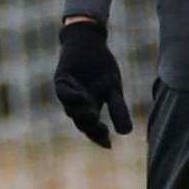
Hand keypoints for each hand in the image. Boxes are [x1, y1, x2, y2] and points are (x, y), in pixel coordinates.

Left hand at [53, 19, 130, 148]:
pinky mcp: (62, 79)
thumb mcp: (113, 89)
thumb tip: (126, 133)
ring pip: (71, 108)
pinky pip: (63, 91)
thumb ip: (118, 109)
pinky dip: (71, 95)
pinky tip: (81, 98)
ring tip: (92, 117)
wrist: (90, 43)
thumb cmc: (101, 68)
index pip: (92, 128)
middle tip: (102, 132)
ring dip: (81, 114)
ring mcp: (69, 92)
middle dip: (91, 127)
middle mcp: (78, 103)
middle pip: (81, 121)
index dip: (98, 137)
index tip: (108, 144)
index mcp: (91, 107)